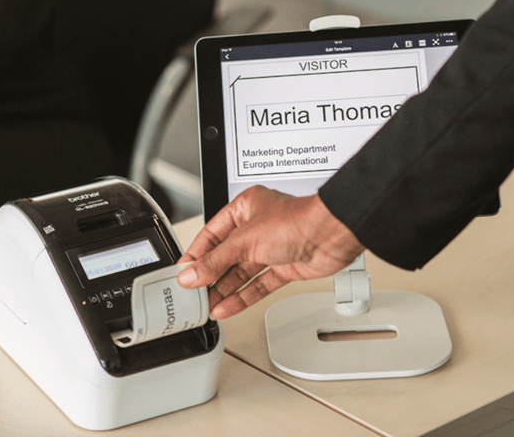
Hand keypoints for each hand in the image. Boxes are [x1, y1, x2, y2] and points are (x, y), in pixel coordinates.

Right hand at [177, 185, 364, 318]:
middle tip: (193, 294)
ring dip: (224, 289)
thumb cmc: (295, 221)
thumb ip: (216, 261)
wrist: (330, 235)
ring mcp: (271, 248)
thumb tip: (192, 274)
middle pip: (226, 254)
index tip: (183, 272)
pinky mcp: (284, 266)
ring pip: (241, 272)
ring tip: (206, 306)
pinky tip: (227, 306)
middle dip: (210, 275)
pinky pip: (257, 284)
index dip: (197, 254)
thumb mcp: (245, 240)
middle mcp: (257, 226)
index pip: (212, 233)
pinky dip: (243, 296)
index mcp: (244, 208)